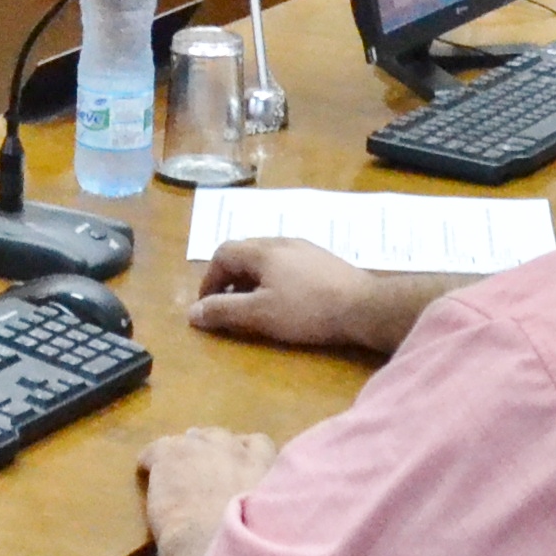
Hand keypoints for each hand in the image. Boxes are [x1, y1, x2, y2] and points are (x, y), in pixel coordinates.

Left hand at [136, 425, 278, 555]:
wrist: (209, 545)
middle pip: (221, 436)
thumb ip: (261, 503)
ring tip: (175, 469)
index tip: (236, 465)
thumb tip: (253, 505)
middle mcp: (234, 449)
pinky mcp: (170, 454)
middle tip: (202, 469)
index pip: (259, 444)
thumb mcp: (267, 520)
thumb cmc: (244, 543)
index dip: (244, 452)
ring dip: (185, 452)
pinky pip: (155, 449)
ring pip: (189, 439)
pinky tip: (146, 473)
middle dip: (212, 449)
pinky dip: (151, 460)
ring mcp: (200, 448)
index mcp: (263, 467)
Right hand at [185, 236, 438, 355]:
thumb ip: (224, 311)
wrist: (363, 306)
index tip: (208, 306)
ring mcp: (305, 247)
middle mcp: (281, 240)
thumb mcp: (259, 314)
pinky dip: (275, 277)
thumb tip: (192, 312)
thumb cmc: (307, 310)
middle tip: (229, 305)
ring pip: (267, 256)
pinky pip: (287, 262)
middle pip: (244, 251)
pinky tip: (288, 299)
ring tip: (256, 304)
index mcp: (262, 250)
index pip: (223, 253)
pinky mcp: (323, 259)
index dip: (209, 279)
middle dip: (229, 278)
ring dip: (253, 278)